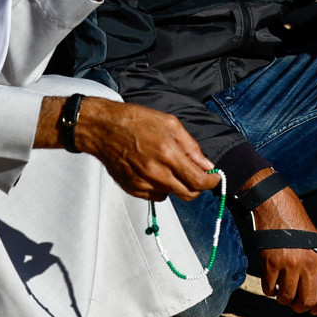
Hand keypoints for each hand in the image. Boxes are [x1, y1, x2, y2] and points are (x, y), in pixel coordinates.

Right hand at [74, 98, 219, 201]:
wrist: (102, 128)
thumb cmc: (134, 120)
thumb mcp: (169, 123)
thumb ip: (190, 146)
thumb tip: (206, 164)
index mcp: (168, 153)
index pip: (198, 181)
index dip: (211, 182)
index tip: (214, 178)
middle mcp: (156, 172)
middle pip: (188, 194)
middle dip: (197, 187)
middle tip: (196, 175)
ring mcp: (143, 183)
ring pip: (172, 195)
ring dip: (177, 185)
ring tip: (169, 167)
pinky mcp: (132, 188)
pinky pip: (155, 195)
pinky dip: (160, 187)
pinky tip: (154, 171)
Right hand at [254, 185, 316, 313]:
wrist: (276, 205)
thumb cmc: (295, 223)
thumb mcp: (315, 242)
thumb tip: (316, 290)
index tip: (314, 311)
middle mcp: (308, 264)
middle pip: (307, 300)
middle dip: (300, 307)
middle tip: (294, 304)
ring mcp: (289, 264)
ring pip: (287, 297)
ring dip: (283, 299)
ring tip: (281, 294)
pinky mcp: (271, 262)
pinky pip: (270, 288)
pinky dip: (269, 290)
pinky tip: (270, 285)